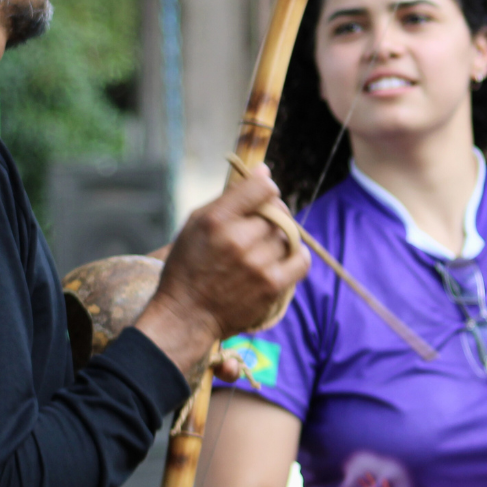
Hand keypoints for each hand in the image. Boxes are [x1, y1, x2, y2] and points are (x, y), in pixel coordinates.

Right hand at [134, 167, 309, 375]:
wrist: (186, 315)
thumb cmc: (189, 266)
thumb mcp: (196, 224)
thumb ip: (231, 197)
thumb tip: (265, 171)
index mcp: (216, 219)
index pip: (261, 187)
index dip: (267, 188)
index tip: (263, 196)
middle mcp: (237, 239)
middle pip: (277, 212)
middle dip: (273, 216)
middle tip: (260, 227)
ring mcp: (256, 264)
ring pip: (287, 236)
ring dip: (279, 239)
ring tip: (261, 249)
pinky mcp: (270, 286)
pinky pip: (301, 260)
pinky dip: (297, 255)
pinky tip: (284, 257)